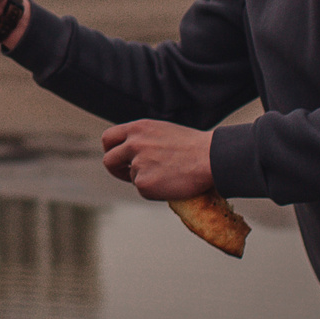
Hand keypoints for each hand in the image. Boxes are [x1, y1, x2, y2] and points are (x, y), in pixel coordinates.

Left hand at [100, 119, 214, 200]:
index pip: (108, 138)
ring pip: (131, 177)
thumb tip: (131, 153)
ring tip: (168, 174)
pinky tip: (171, 182)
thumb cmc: (193, 146)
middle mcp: (134, 144)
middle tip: (126, 173)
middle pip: (108, 160)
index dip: (111, 150)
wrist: (211, 158)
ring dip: (144, 178)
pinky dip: (154, 190)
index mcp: (138, 128)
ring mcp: (137, 164)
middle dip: (115, 169)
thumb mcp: (163, 131)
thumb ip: (143, 138)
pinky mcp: (143, 184)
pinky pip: (142, 190)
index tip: (118, 158)